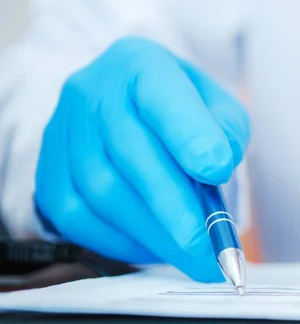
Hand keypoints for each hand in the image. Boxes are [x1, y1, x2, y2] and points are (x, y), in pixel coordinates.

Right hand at [35, 36, 249, 281]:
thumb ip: (226, 133)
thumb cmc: (183, 114)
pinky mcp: (49, 173)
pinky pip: (79, 218)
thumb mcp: (218, 109)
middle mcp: (93, 93)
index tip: (218, 170)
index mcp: (142, 66)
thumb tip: (215, 169)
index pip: (161, 95)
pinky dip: (122, 242)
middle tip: (209, 250)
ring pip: (103, 192)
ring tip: (194, 258)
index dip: (189, 134)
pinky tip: (155, 248)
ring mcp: (63, 133)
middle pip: (130, 154)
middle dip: (175, 209)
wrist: (129, 111)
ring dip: (154, 234)